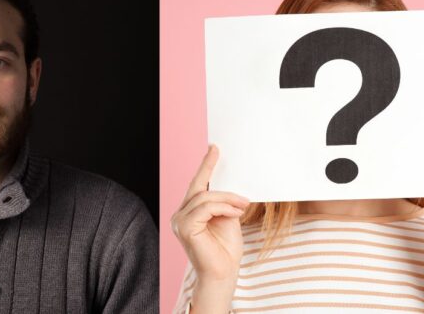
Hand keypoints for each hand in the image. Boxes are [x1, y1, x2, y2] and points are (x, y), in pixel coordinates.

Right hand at [171, 145, 247, 313]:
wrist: (224, 274)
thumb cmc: (226, 250)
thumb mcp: (228, 218)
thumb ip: (223, 203)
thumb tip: (228, 187)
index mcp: (188, 212)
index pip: (196, 186)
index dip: (204, 167)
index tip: (213, 149)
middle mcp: (180, 215)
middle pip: (198, 188)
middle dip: (210, 170)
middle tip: (219, 154)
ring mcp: (179, 221)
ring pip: (204, 197)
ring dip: (227, 198)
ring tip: (244, 203)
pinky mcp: (184, 227)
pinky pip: (205, 208)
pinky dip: (223, 207)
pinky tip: (237, 211)